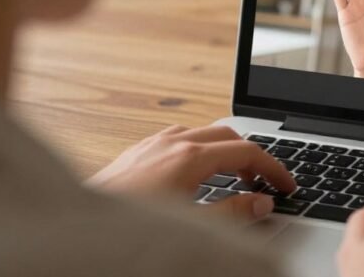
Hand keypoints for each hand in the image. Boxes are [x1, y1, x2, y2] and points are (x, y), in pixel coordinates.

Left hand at [86, 125, 295, 222]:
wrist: (76, 230)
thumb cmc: (129, 228)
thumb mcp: (191, 226)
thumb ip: (232, 213)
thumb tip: (262, 203)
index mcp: (189, 157)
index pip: (247, 151)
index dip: (274, 168)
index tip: (288, 185)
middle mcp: (172, 142)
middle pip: (229, 135)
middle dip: (253, 156)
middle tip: (265, 183)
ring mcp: (153, 143)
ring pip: (204, 132)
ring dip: (226, 151)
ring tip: (235, 179)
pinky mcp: (138, 150)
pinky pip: (180, 138)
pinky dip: (200, 149)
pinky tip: (196, 173)